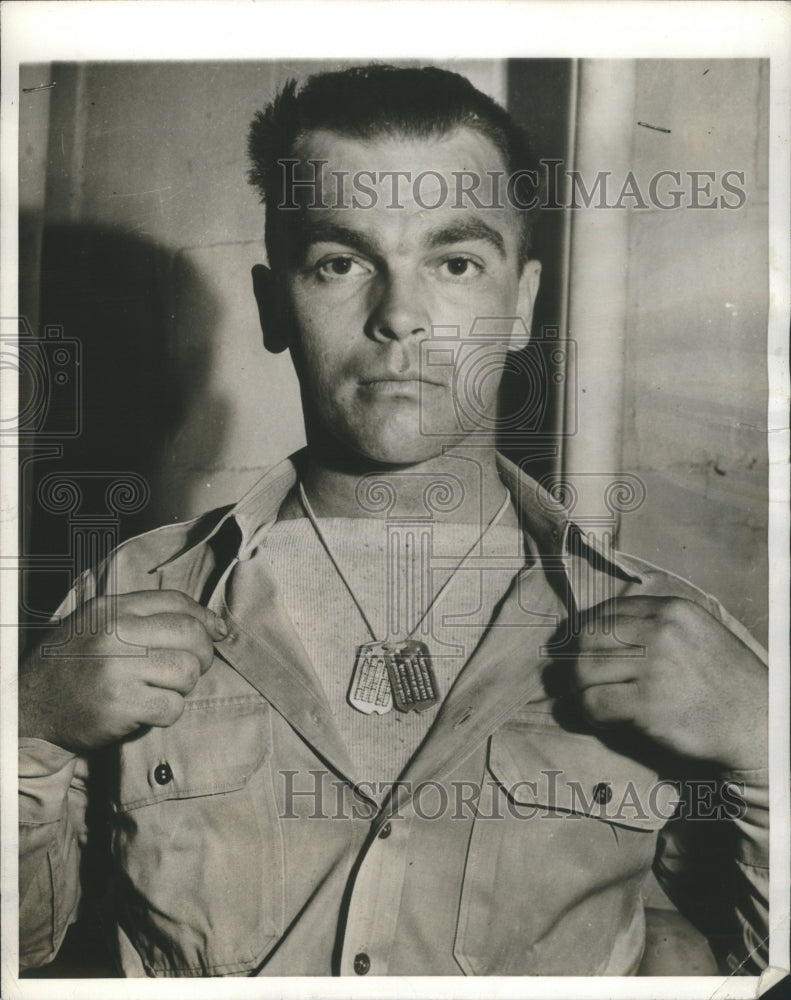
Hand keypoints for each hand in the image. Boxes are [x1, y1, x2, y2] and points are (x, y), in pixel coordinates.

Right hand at [19, 590, 226, 753]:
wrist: (30, 708)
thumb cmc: (74, 665)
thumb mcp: (98, 625)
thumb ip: (146, 617)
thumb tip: (213, 624)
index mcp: (112, 610)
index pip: (176, 602)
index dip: (205, 617)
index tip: (217, 632)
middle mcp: (115, 634)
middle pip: (191, 635)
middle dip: (203, 654)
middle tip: (191, 669)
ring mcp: (117, 669)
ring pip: (187, 672)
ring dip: (185, 686)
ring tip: (164, 689)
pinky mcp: (121, 705)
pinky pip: (173, 706)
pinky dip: (169, 712)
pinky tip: (150, 709)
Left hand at [568, 596, 766, 771]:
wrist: (758, 724)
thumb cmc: (724, 681)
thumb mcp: (696, 632)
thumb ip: (653, 624)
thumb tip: (595, 628)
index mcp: (671, 610)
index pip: (604, 612)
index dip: (587, 635)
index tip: (587, 653)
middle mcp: (661, 632)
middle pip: (586, 638)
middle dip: (578, 661)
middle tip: (586, 681)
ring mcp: (654, 668)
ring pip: (582, 670)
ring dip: (582, 689)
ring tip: (597, 700)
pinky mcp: (648, 705)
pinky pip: (594, 703)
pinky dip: (591, 714)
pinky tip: (606, 719)